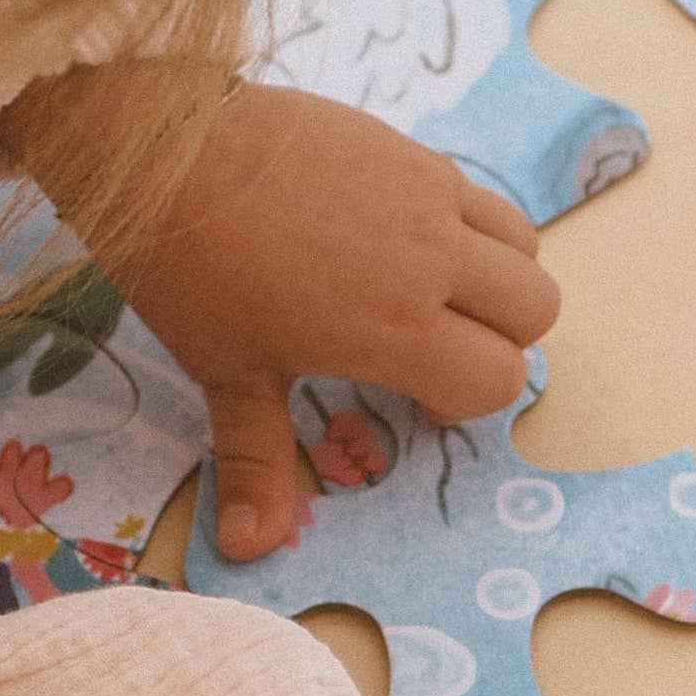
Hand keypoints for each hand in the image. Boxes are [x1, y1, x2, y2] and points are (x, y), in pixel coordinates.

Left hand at [3, 77, 557, 559]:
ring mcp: (426, 194)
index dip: (464, 400)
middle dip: (499, 341)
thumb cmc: (190, 268)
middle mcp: (431, 258)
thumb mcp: (226, 374)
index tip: (412, 396)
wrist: (160, 148)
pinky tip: (401, 236)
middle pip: (535, 310)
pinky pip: (481, 195)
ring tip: (431, 291)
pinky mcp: (409, 148)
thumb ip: (256, 461)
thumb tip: (249, 547)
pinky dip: (469, 226)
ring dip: (497, 279)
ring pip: (524, 246)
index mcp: (394, 326)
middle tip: (431, 346)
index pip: (498, 378)